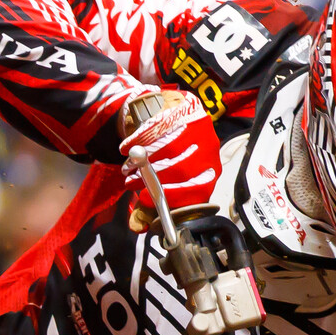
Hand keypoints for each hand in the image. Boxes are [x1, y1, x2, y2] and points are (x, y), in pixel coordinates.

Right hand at [120, 89, 223, 225]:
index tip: (145, 199)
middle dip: (153, 178)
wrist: (164, 114)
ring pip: (172, 147)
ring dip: (144, 160)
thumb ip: (148, 205)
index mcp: (208, 173)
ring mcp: (200, 127)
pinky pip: (160, 125)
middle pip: (184, 168)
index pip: (198, 189)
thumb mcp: (158, 181)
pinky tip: (126, 147)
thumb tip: (137, 227)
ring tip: (127, 167)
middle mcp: (209, 150)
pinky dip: (139, 139)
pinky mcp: (186, 107)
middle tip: (129, 183)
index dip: (171, 196)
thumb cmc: (163, 154)